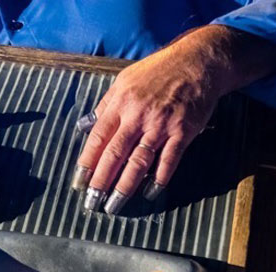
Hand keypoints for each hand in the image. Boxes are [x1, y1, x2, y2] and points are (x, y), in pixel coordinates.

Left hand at [72, 25, 275, 213]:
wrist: (197, 62)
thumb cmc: (158, 71)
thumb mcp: (124, 81)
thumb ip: (104, 105)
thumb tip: (84, 125)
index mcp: (120, 103)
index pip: (98, 138)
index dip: (87, 162)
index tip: (78, 182)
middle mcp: (138, 116)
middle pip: (115, 154)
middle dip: (101, 181)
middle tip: (91, 203)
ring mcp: (161, 125)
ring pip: (139, 161)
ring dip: (125, 186)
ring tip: (113, 205)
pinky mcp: (183, 131)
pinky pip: (169, 160)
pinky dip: (159, 178)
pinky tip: (150, 193)